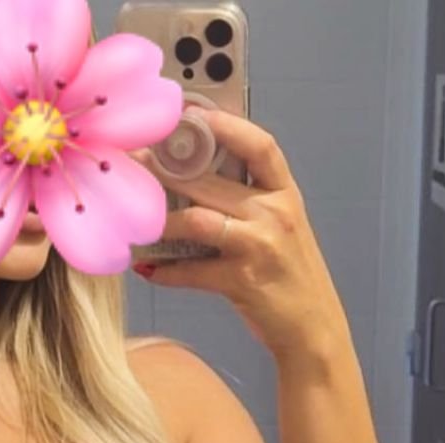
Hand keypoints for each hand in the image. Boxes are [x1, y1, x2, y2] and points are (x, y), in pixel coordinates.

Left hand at [130, 107, 347, 361]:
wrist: (312, 330)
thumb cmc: (289, 277)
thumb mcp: (280, 229)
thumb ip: (250, 200)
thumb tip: (196, 177)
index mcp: (285, 194)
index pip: (259, 145)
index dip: (225, 124)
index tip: (189, 111)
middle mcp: (276, 213)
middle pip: (211, 179)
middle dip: (166, 169)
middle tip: (132, 163)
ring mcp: (260, 246)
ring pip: (197, 219)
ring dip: (161, 221)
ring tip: (136, 219)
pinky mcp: (243, 281)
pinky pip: (193, 270)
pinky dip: (167, 271)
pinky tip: (148, 269)